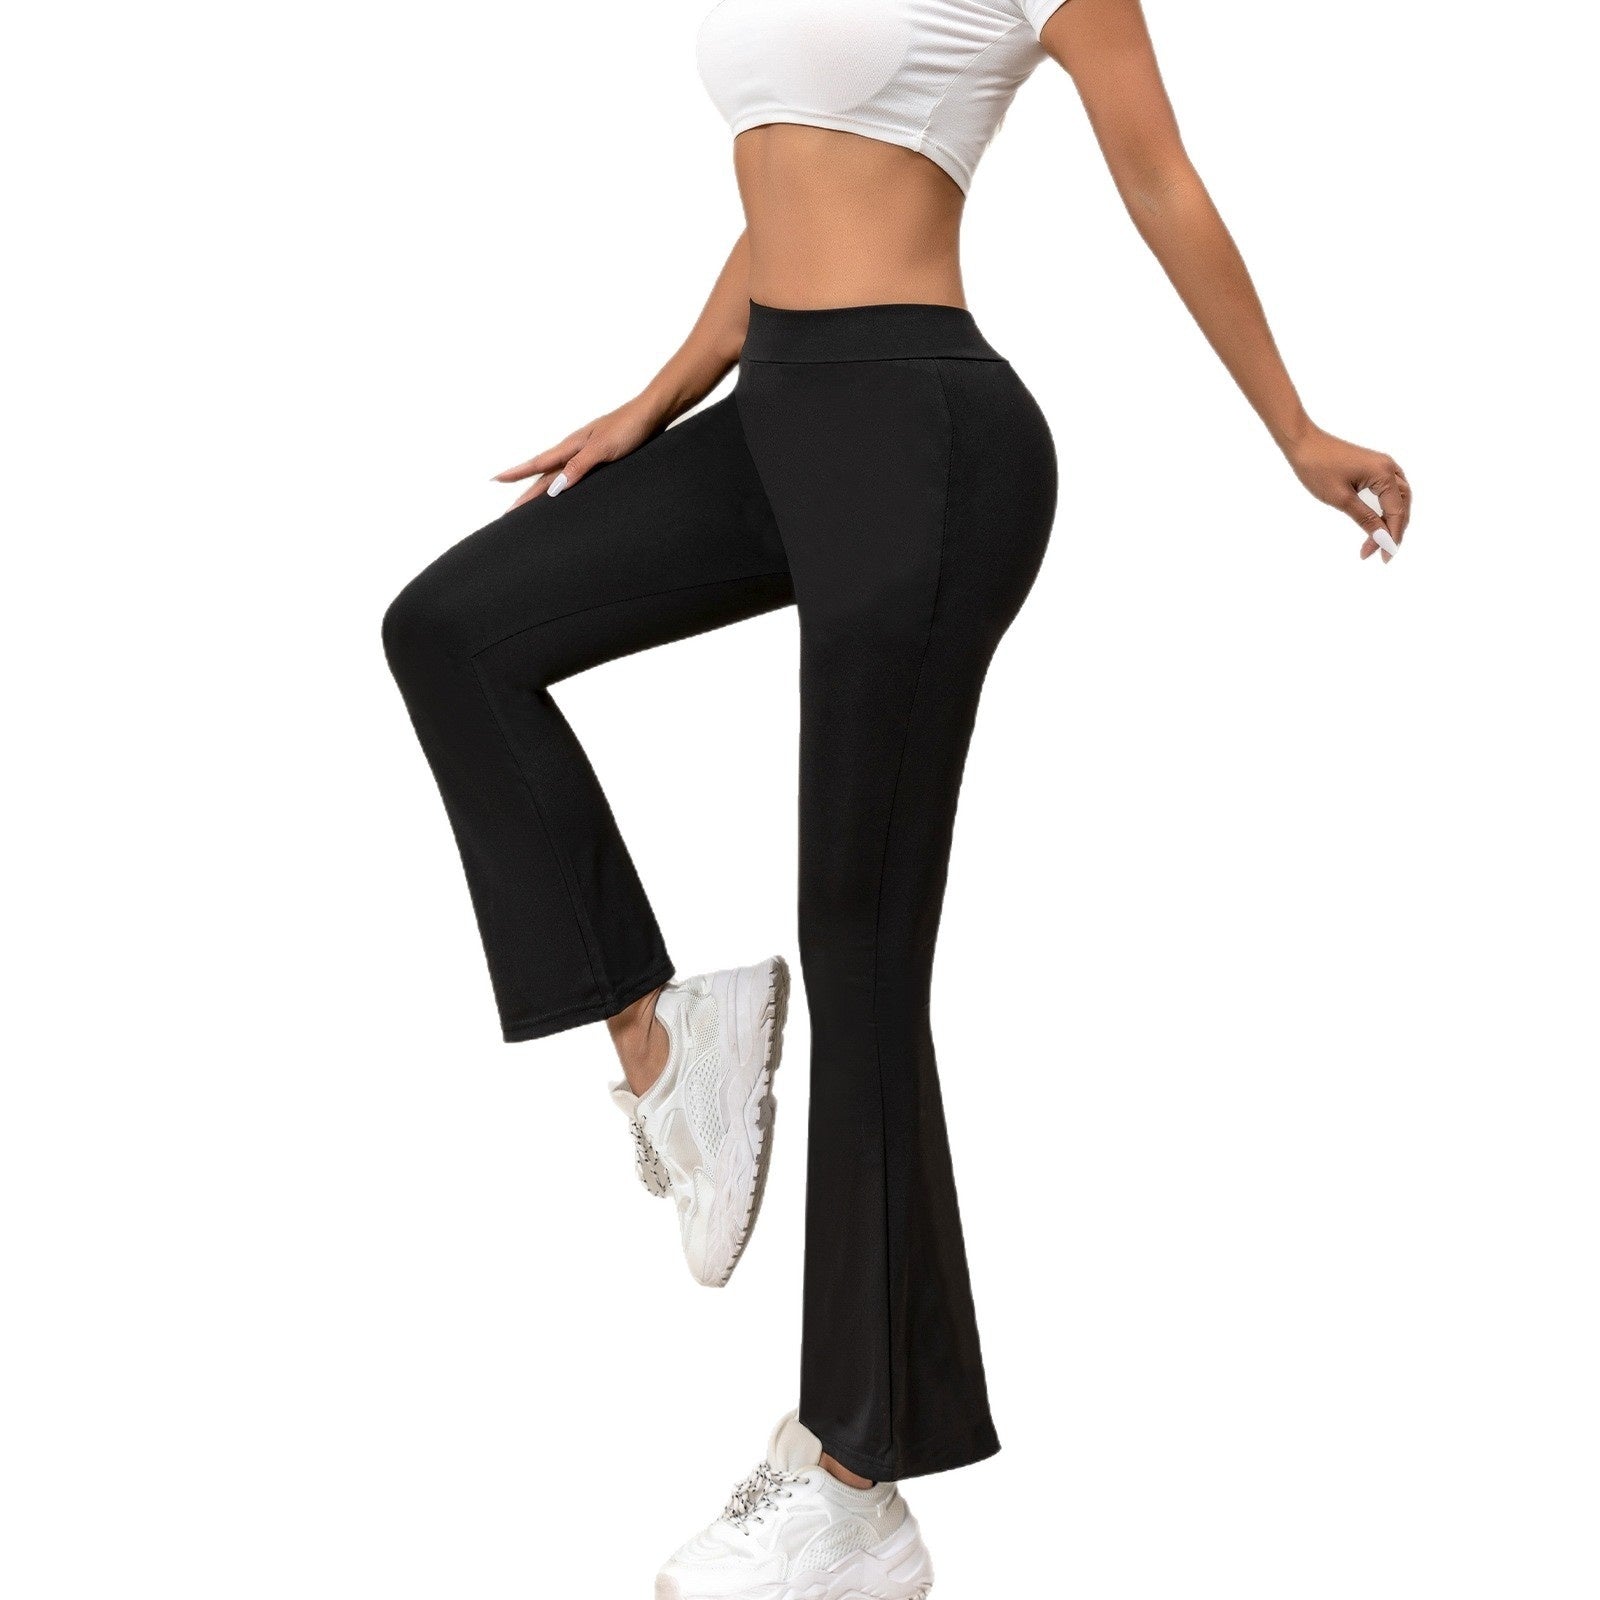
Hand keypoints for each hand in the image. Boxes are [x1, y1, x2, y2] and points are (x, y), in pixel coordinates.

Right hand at [494, 393, 668, 510]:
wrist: (653, 413)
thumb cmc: (630, 427)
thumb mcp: (602, 449)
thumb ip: (579, 467)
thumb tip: (554, 489)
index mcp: (572, 446)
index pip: (538, 465)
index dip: (516, 474)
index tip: (495, 479)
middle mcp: (576, 450)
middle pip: (545, 475)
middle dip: (526, 492)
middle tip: (510, 511)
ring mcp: (588, 453)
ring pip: (559, 475)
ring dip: (543, 489)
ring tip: (530, 502)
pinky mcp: (602, 457)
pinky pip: (576, 475)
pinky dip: (565, 485)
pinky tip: (566, 491)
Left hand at [1287, 426, 1412, 562]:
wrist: (1303, 443)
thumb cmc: (1318, 468)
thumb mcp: (1342, 499)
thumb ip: (1365, 519)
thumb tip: (1382, 538)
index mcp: (1384, 474)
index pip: (1396, 512)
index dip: (1392, 537)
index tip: (1385, 558)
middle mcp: (1389, 467)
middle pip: (1401, 505)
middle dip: (1392, 531)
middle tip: (1380, 553)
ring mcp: (1382, 465)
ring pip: (1397, 499)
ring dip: (1390, 521)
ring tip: (1378, 542)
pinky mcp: (1373, 467)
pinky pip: (1388, 491)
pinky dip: (1385, 508)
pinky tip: (1378, 522)